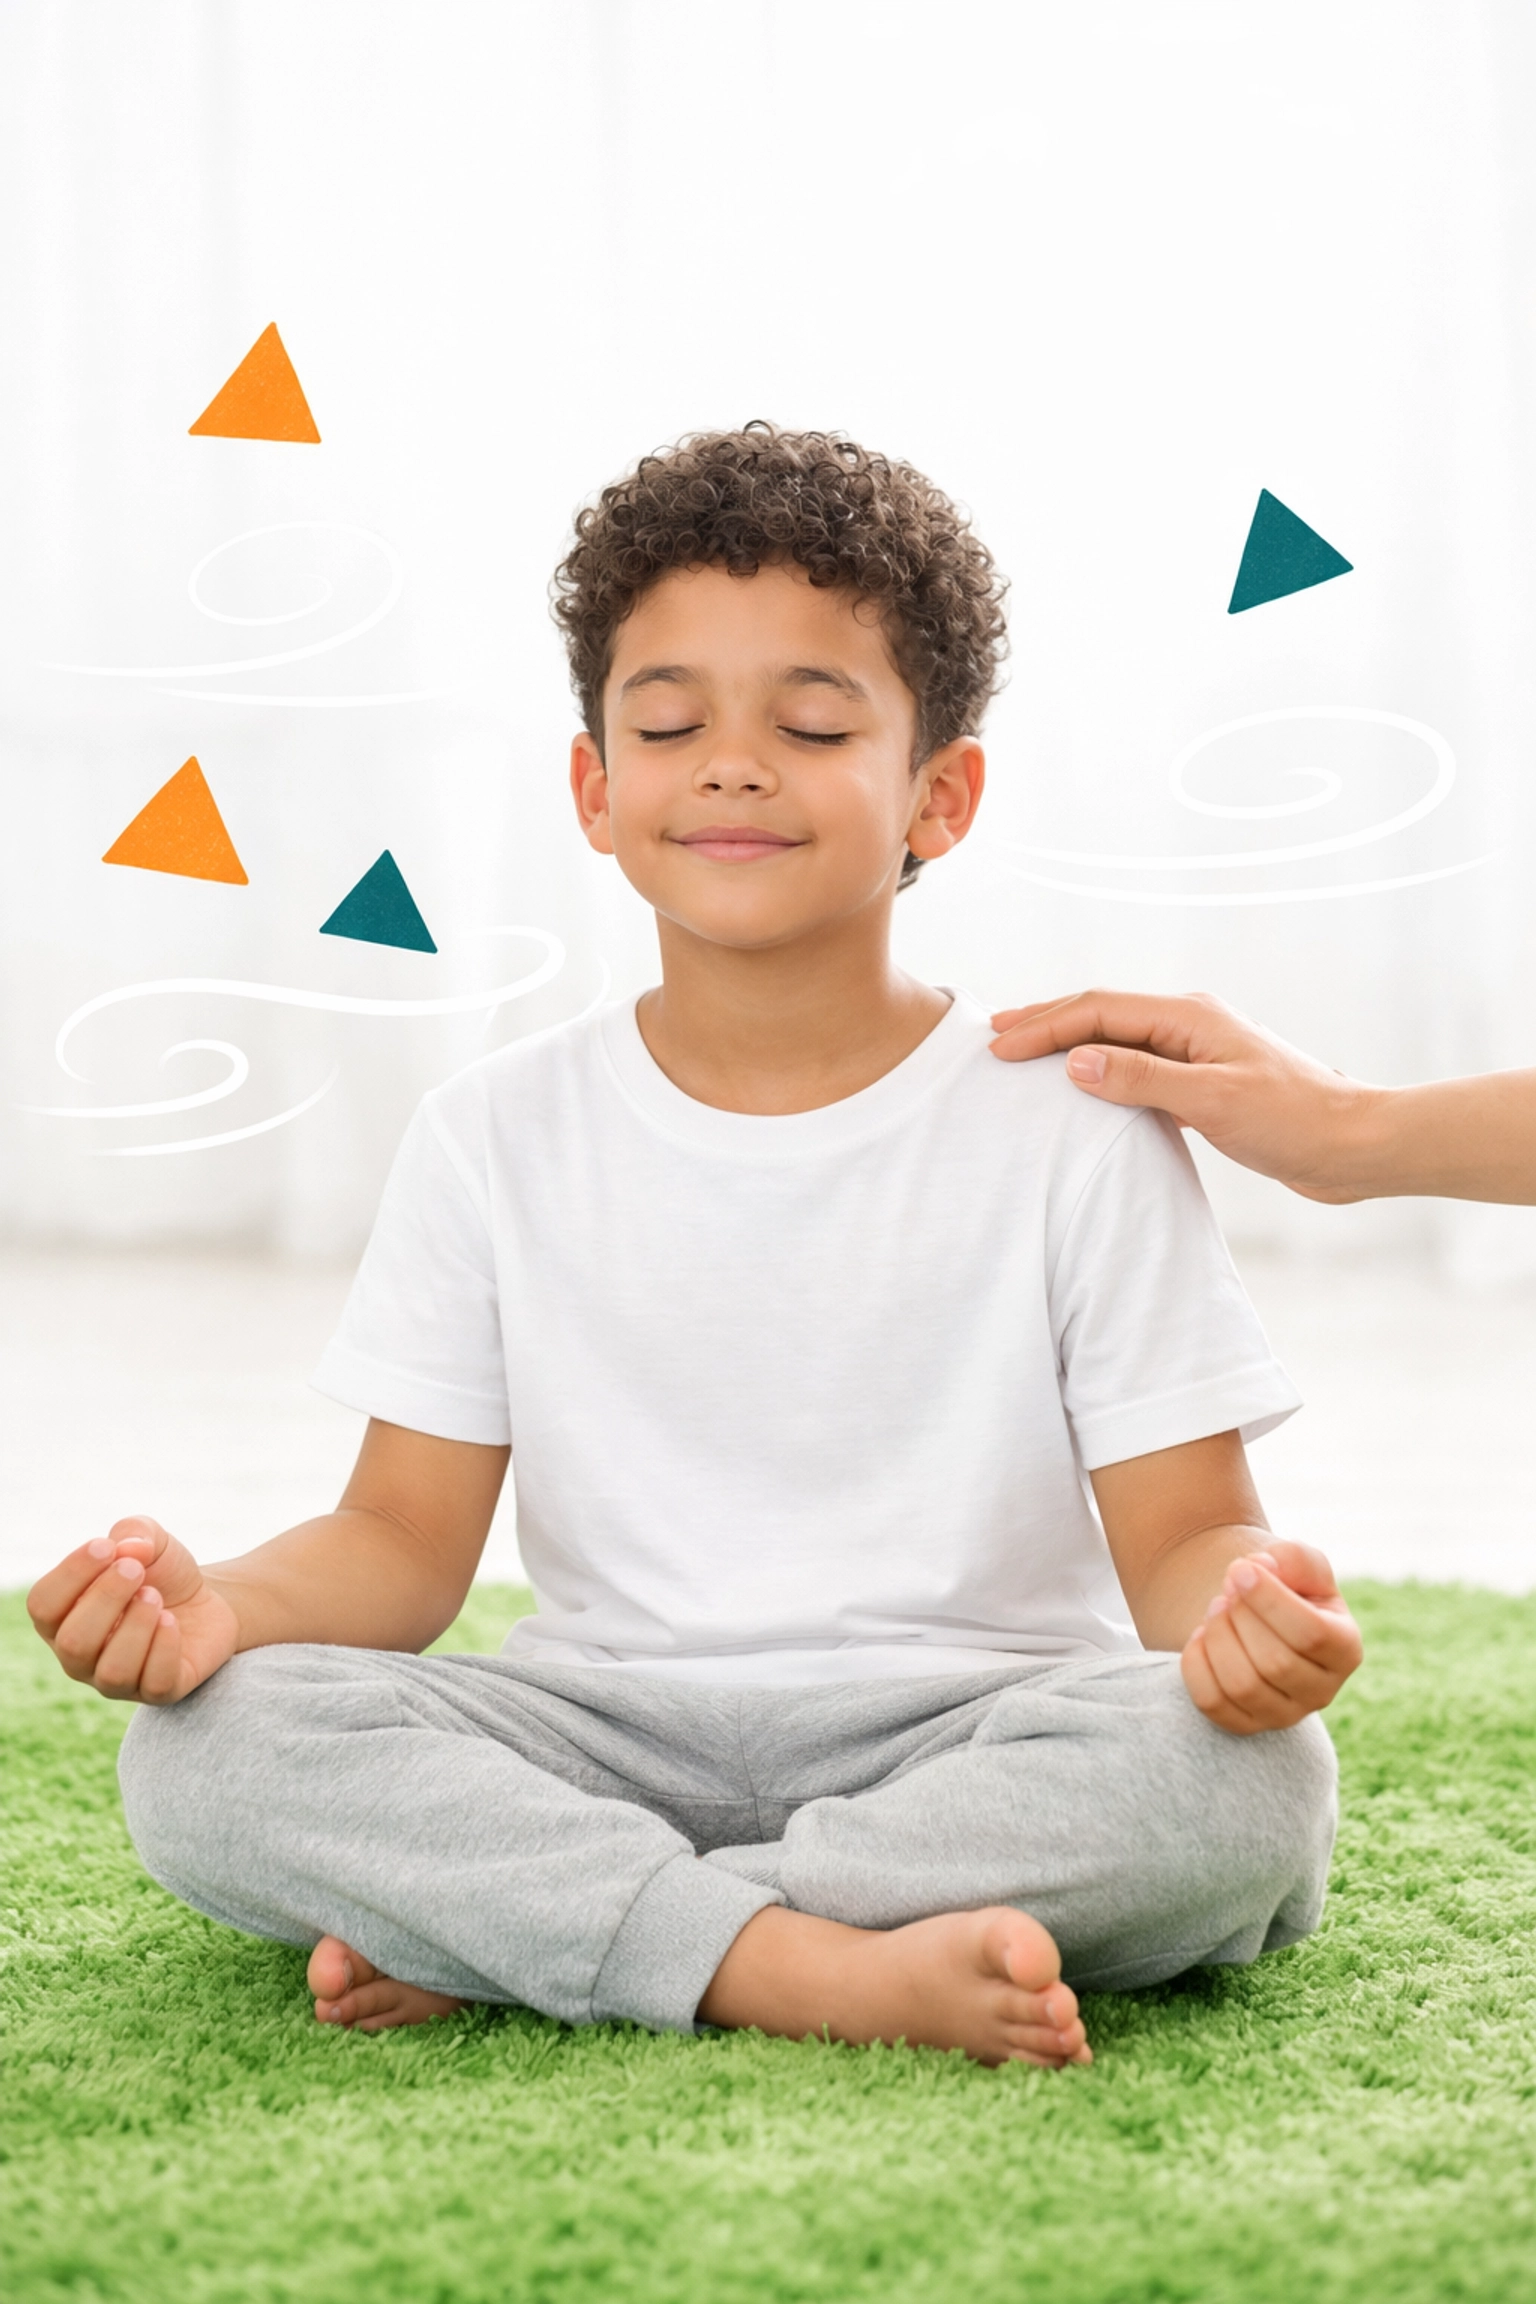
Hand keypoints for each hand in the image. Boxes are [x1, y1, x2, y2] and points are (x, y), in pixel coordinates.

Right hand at [27, 1517, 237, 1704]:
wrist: (208, 1600)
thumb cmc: (162, 1574)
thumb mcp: (149, 1540)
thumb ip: (134, 1532)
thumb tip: (129, 1549)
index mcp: (63, 1619)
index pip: (43, 1606)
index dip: (71, 1574)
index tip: (106, 1547)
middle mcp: (80, 1657)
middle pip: (73, 1641)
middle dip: (107, 1597)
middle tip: (136, 1570)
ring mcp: (116, 1681)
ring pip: (112, 1670)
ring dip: (136, 1625)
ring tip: (155, 1597)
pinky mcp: (158, 1692)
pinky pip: (153, 1683)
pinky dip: (164, 1647)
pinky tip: (171, 1622)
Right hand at [989, 990, 1375, 1202]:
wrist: (1352, 1146)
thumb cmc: (1294, 1120)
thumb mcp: (1212, 1099)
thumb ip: (1142, 1078)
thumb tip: (1077, 1061)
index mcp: (1188, 1016)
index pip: (1097, 1012)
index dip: (1044, 1027)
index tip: (998, 1048)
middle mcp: (1189, 1024)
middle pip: (1102, 1014)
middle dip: (1046, 1023)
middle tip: (994, 1038)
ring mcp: (1197, 1052)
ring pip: (1117, 1040)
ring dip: (1069, 1045)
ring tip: (1025, 1056)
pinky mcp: (1204, 1083)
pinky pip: (1137, 1068)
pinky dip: (1100, 1072)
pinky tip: (1083, 1088)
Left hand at [1181, 1539, 1361, 1733]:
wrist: (1255, 1612)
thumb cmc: (1284, 1585)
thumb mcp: (1298, 1563)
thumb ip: (1292, 1559)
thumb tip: (1263, 1570)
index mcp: (1346, 1648)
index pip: (1311, 1634)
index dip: (1268, 1599)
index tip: (1239, 1569)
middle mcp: (1322, 1691)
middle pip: (1275, 1662)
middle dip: (1241, 1616)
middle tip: (1228, 1590)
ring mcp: (1284, 1715)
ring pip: (1242, 1685)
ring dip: (1218, 1636)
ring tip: (1216, 1608)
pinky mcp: (1246, 1724)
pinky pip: (1211, 1702)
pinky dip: (1196, 1663)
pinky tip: (1201, 1636)